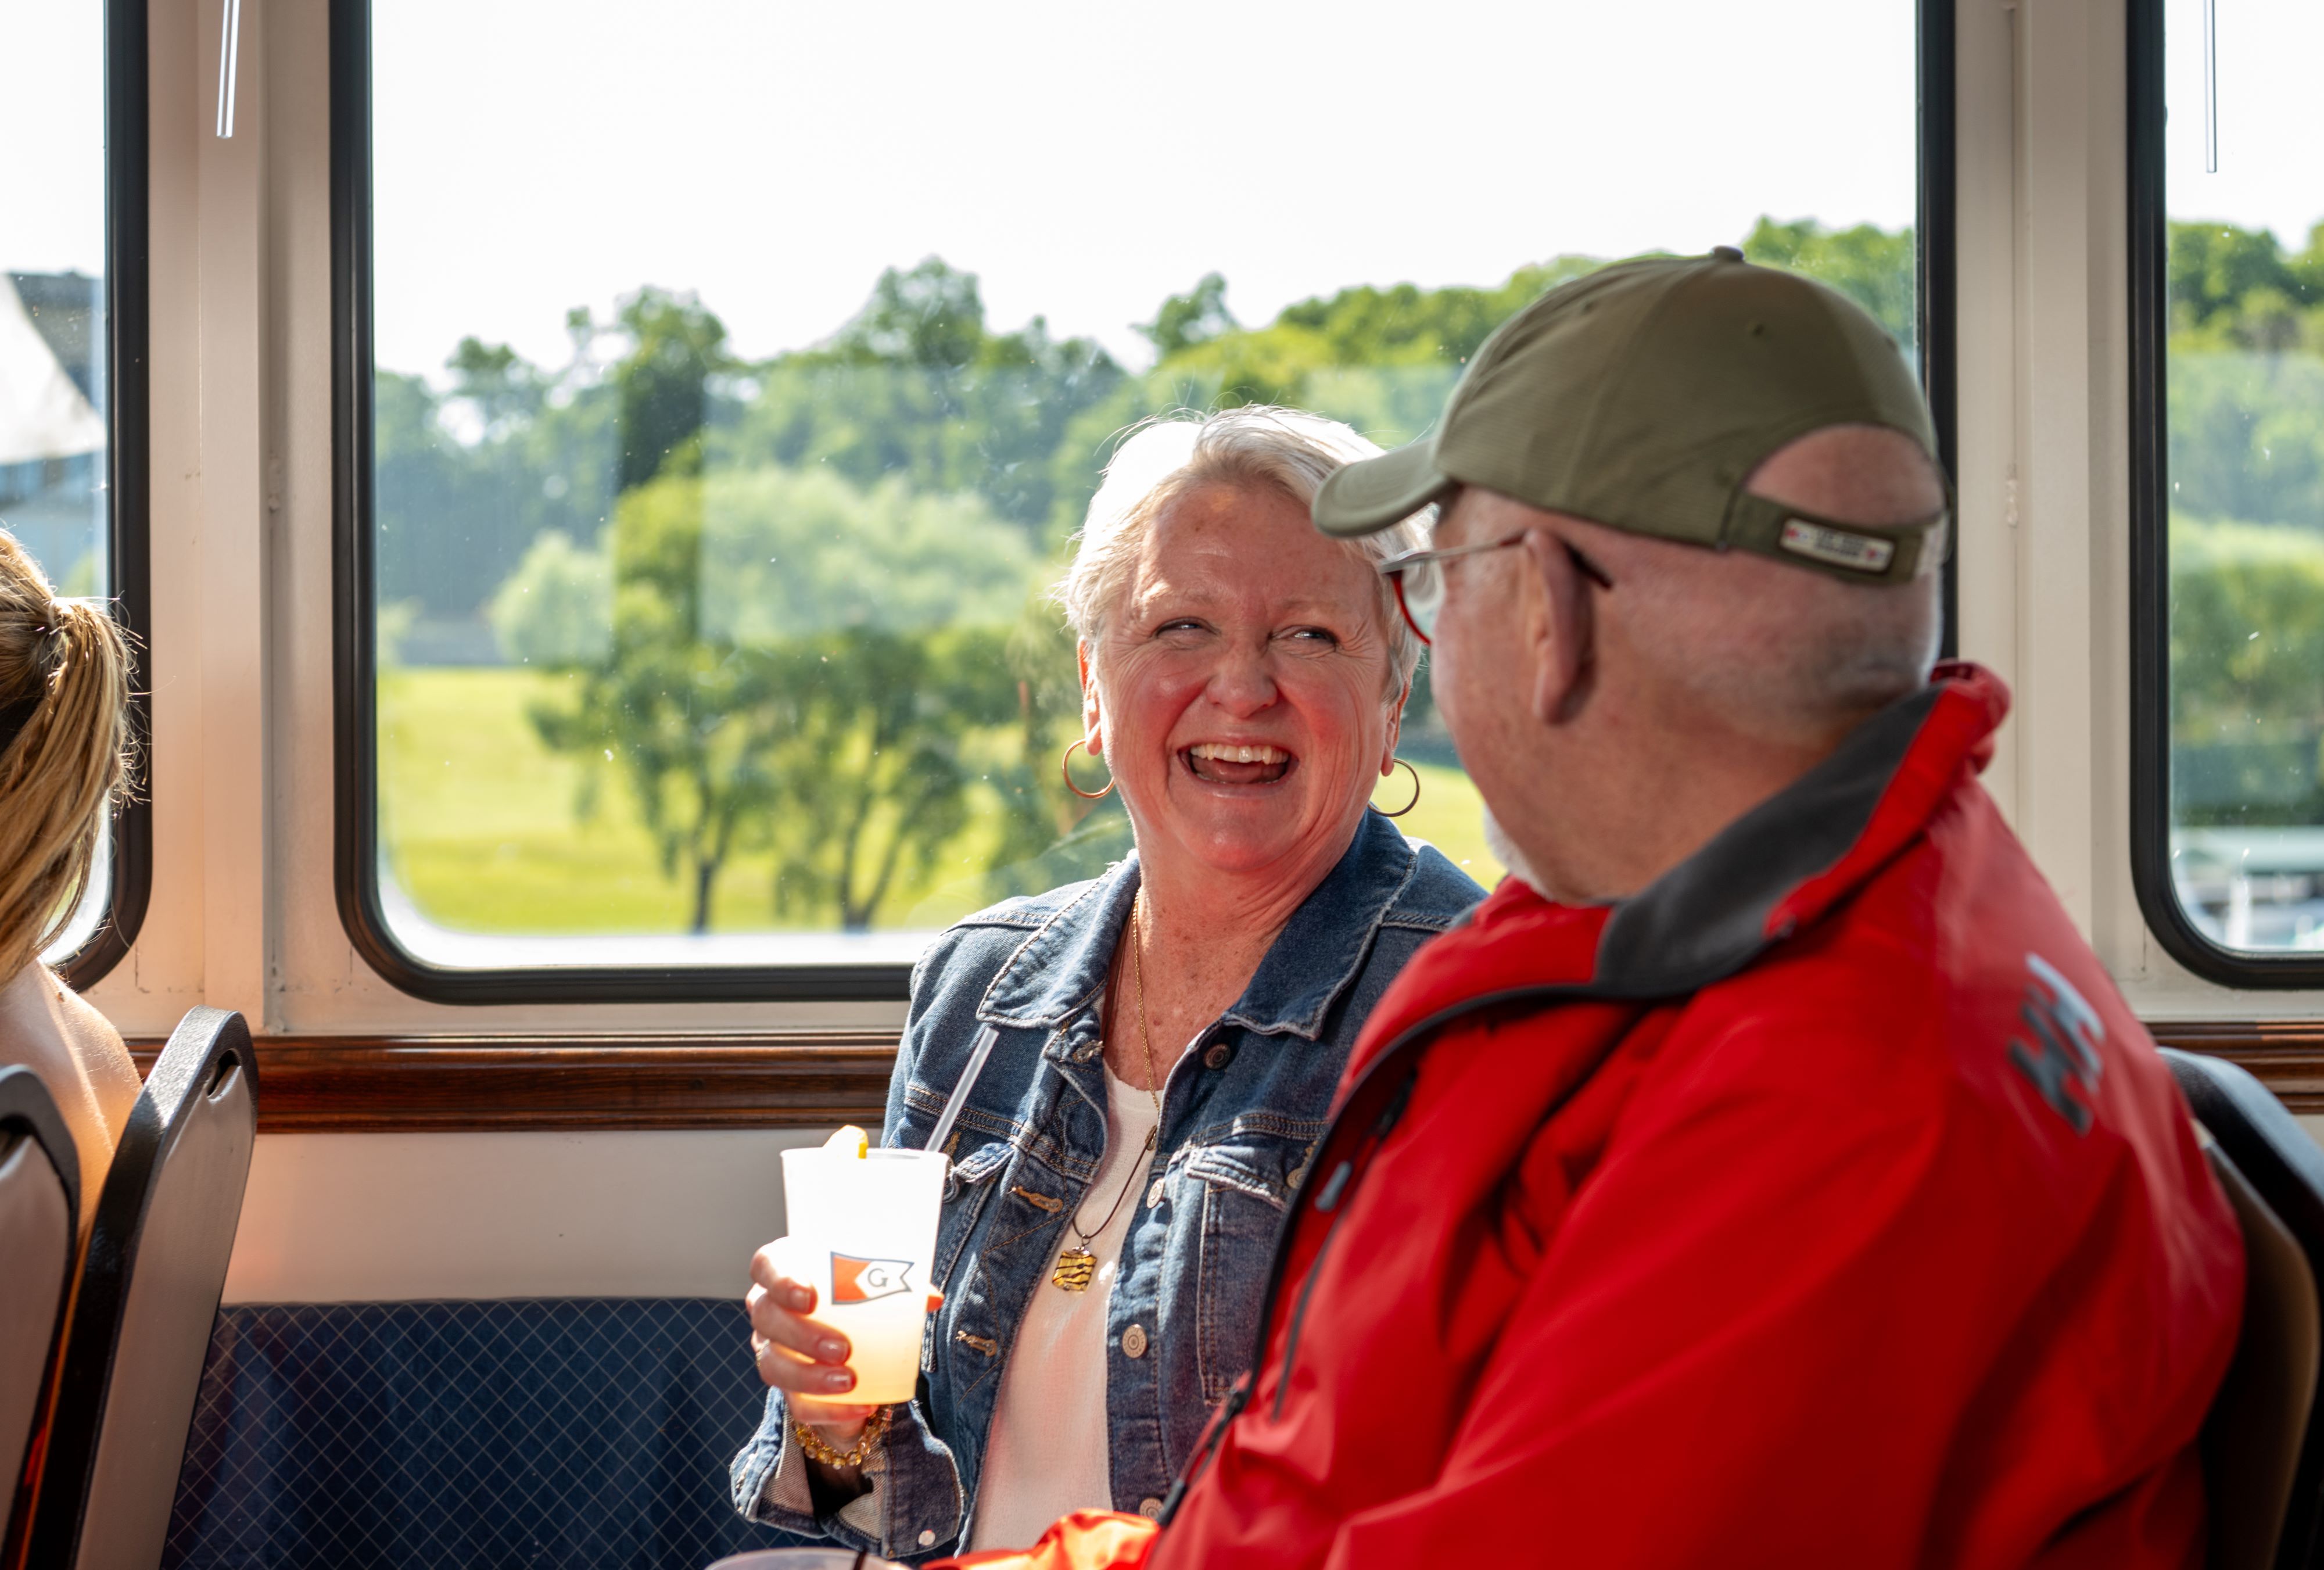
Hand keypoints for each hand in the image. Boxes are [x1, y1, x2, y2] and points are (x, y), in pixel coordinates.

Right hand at [745, 1238, 945, 1445]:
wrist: (852, 1350)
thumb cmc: (857, 1300)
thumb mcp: (875, 1287)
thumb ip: (900, 1288)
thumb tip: (930, 1297)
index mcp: (786, 1272)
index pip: (768, 1265)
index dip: (781, 1279)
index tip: (808, 1296)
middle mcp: (769, 1309)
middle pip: (767, 1317)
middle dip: (800, 1334)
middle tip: (841, 1347)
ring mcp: (771, 1350)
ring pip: (774, 1366)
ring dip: (810, 1377)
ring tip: (849, 1381)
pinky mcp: (786, 1388)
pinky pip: (797, 1404)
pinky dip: (829, 1410)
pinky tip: (862, 1407)